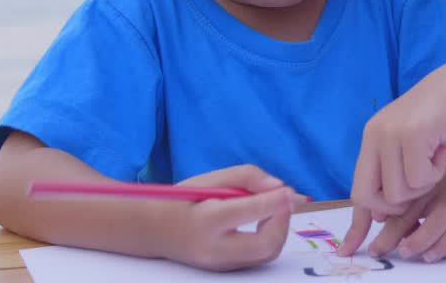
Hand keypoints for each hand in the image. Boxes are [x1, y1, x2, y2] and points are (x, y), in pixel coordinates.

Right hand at [161, 164, 305, 270]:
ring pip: (266, 254)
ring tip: (275, 210)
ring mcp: (220, 264)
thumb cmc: (185, 200)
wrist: (157, 231)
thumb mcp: (211, 179)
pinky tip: (266, 222)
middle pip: (265, 243)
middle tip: (285, 201)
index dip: (275, 200)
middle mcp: (214, 248)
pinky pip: (259, 258)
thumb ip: (247, 176)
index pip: (249, 211)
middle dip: (283, 220)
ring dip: (280, 230)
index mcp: (206, 220)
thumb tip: (279, 187)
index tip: (288, 190)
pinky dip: (271, 238)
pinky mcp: (226, 270)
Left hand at [338, 177, 445, 262]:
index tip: (375, 251)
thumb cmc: (423, 197)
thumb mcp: (399, 200)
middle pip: (432, 212)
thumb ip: (374, 215)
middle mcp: (440, 191)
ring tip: (421, 256)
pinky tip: (435, 254)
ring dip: (437, 241)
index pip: (404, 207)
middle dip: (416, 236)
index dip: (389, 231)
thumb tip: (348, 245)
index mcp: (417, 185)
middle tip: (401, 253)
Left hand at [351, 49, 445, 215]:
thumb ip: (393, 171)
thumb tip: (376, 216)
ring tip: (434, 156)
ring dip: (423, 185)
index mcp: (372, 135)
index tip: (356, 244)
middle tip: (420, 183)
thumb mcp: (412, 140)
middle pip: (367, 197)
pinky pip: (419, 179)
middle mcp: (375, 133)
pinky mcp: (412, 134)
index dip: (360, 220)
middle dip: (395, 206)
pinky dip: (436, 172)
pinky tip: (442, 147)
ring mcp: (391, 133)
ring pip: (397, 193)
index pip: (357, 189)